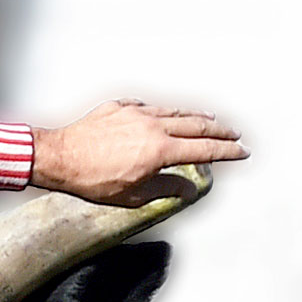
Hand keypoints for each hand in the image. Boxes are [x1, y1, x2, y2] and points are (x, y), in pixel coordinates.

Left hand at [34, 99, 248, 206]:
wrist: (59, 156)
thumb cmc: (91, 179)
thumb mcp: (132, 195)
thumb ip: (165, 190)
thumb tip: (187, 189)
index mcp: (161, 151)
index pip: (204, 150)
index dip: (227, 151)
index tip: (242, 151)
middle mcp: (153, 127)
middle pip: (196, 125)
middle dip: (219, 130)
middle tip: (234, 133)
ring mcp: (136, 114)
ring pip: (174, 111)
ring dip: (195, 115)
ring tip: (209, 118)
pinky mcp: (119, 107)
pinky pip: (149, 106)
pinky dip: (163, 111)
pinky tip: (166, 113)